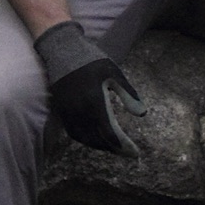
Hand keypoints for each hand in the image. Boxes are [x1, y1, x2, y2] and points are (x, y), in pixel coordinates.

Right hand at [34, 20, 144, 154]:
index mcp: (95, 102)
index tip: (135, 153)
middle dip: (114, 148)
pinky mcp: (62, 110)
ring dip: (100, 146)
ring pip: (85, 138)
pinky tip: (95, 139)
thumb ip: (129, 95)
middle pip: (98, 139)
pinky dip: (86, 140)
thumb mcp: (114, 73)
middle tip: (128, 153)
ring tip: (114, 148)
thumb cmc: (91, 60)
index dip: (124, 145)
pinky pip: (74, 132)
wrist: (61, 50)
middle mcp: (80, 111)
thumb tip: (142, 114)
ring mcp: (69, 112)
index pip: (110, 132)